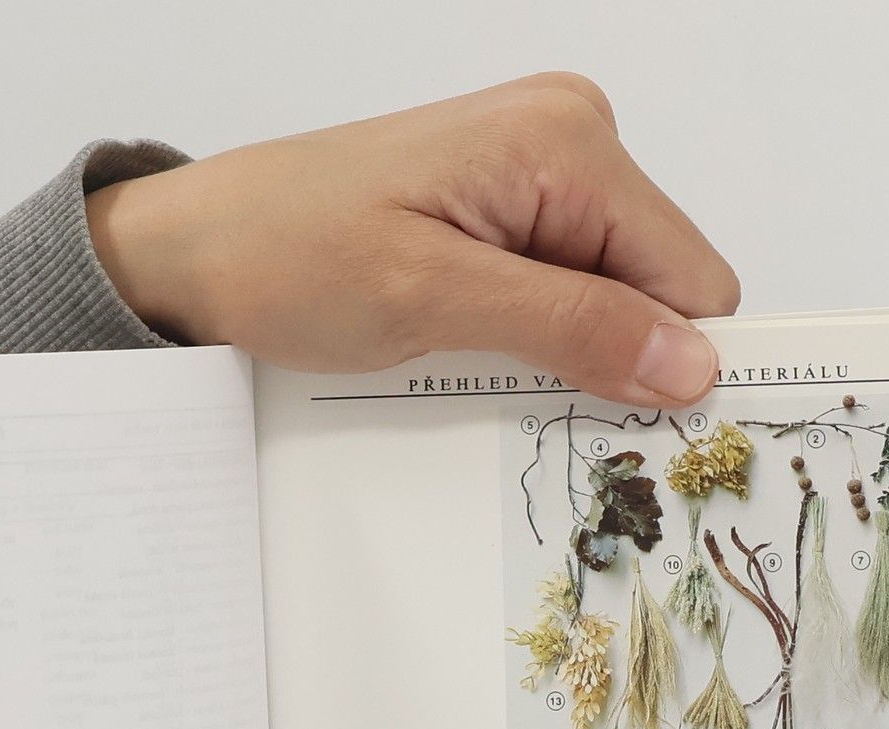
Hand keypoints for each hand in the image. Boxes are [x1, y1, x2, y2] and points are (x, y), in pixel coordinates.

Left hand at [88, 72, 739, 406]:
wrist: (196, 248)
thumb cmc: (289, 257)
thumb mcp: (434, 302)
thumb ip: (571, 327)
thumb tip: (690, 363)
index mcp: (568, 142)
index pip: (692, 277)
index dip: (672, 361)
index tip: (631, 430)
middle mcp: (569, 137)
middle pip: (658, 285)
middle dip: (615, 357)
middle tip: (526, 398)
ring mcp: (538, 169)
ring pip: (612, 295)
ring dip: (566, 352)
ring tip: (478, 365)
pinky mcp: (503, 206)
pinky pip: (562, 286)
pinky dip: (536, 335)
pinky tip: (473, 350)